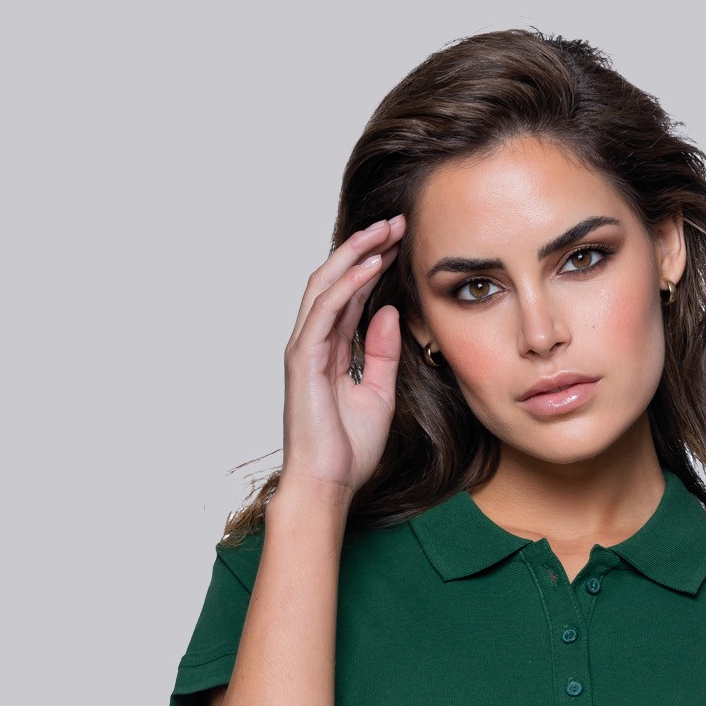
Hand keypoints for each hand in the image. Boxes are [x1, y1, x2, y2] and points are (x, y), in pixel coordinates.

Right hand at [277, 214, 407, 509]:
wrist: (328, 483)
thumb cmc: (349, 448)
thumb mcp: (379, 393)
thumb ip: (382, 352)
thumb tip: (389, 310)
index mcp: (330, 350)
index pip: (351, 295)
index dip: (374, 265)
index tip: (402, 242)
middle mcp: (313, 342)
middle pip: (336, 280)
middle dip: (365, 247)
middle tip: (396, 222)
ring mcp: (305, 348)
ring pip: (326, 285)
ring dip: (356, 254)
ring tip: (385, 230)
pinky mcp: (303, 359)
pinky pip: (326, 311)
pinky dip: (348, 285)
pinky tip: (372, 266)